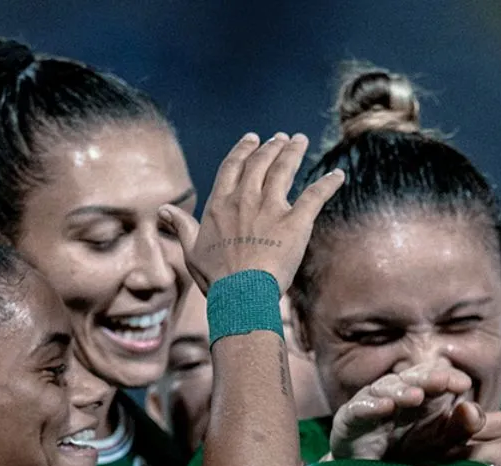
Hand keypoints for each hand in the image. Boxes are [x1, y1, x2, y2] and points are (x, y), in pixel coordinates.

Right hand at [159, 133, 344, 294]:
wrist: (241, 293)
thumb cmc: (216, 277)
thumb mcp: (192, 250)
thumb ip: (181, 226)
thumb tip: (162, 209)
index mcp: (221, 203)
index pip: (233, 167)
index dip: (243, 150)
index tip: (252, 139)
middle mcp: (245, 199)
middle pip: (260, 163)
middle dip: (271, 147)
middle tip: (281, 138)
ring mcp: (271, 208)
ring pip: (284, 170)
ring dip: (293, 152)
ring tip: (300, 141)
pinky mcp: (296, 222)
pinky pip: (315, 195)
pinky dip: (328, 184)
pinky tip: (338, 175)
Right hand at [329, 365, 484, 462]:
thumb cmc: (408, 454)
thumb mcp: (441, 443)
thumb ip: (462, 428)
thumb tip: (474, 409)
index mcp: (420, 395)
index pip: (434, 377)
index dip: (448, 378)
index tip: (464, 384)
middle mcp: (395, 394)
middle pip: (411, 379)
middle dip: (426, 378)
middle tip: (443, 380)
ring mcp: (370, 405)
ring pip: (384, 389)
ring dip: (400, 390)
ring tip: (416, 395)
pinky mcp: (348, 421)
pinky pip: (357, 409)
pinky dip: (370, 406)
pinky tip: (384, 407)